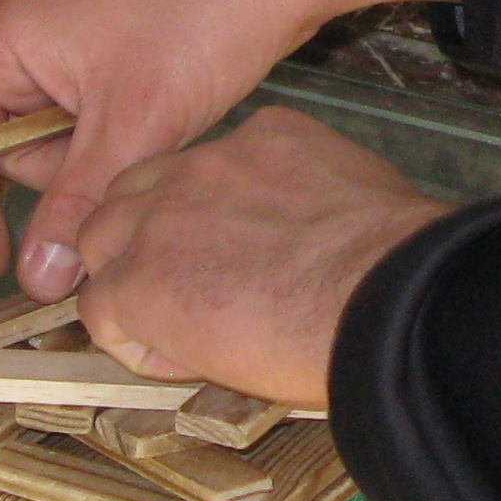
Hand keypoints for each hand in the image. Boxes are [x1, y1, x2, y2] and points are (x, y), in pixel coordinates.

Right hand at [0, 0, 458, 289]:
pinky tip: (168, 115)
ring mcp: (67, 26)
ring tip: (158, 128)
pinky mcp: (108, 33)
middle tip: (126, 159)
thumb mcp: (132, 130)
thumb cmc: (201, 22)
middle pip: (10, 137)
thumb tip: (37, 280)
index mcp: (6, 34)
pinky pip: (91, 105)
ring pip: (58, 128)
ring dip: (100, 151)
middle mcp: (24, 25)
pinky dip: (120, 128)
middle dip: (63, 170)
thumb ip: (75, 207)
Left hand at [59, 107, 448, 406]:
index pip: (207, 168)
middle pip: (138, 192)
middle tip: (194, 290)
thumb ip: (319, 201)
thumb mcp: (362, 194)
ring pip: (105, 245)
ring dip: (132, 285)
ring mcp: (161, 220)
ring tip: (185, 329)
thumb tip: (323, 240)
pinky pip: (104, 314)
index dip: (210, 217)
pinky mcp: (138, 283)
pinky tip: (189, 361)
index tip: (239, 255)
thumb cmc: (396, 262)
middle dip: (151, 239)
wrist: (384, 300)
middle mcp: (203, 166)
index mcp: (264, 139)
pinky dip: (137, 345)